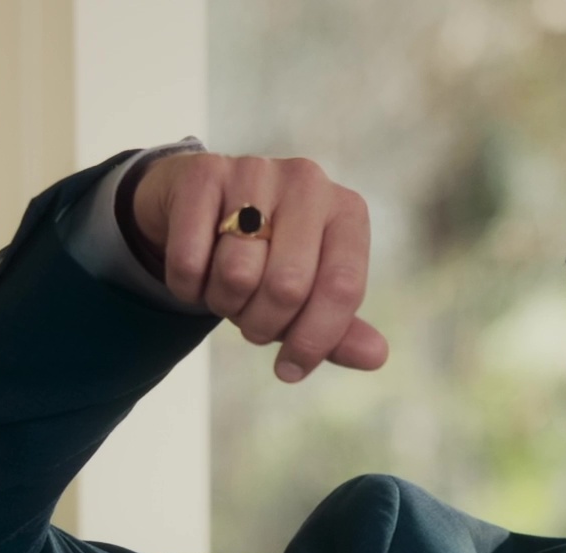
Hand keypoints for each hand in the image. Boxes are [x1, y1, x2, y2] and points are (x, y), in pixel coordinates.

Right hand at [131, 152, 387, 381]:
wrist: (201, 208)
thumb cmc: (266, 258)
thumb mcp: (307, 295)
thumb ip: (340, 330)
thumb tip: (377, 357)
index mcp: (346, 212)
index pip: (342, 288)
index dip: (314, 339)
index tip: (289, 369)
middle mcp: (308, 183)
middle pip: (288, 287)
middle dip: (262, 325)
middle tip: (250, 323)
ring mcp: (255, 171)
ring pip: (237, 274)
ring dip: (223, 304)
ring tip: (226, 291)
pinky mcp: (203, 172)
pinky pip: (190, 259)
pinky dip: (187, 285)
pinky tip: (196, 273)